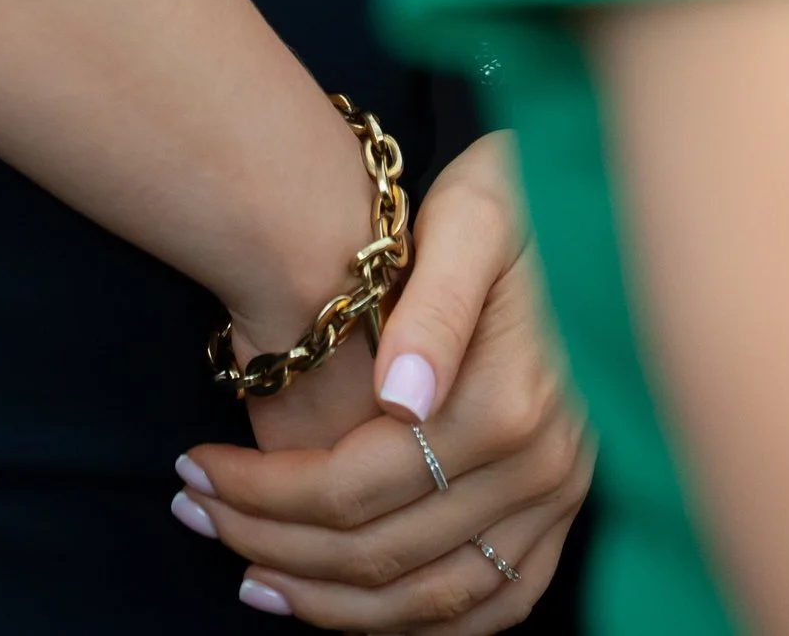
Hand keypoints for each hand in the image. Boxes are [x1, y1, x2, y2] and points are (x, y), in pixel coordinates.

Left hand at [173, 135, 591, 623]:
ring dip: (331, 604)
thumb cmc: (517, 195)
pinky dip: (419, 623)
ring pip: (432, 599)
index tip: (195, 469)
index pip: (354, 488)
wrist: (593, 198)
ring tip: (251, 577)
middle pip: (380, 553)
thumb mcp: (473, 214)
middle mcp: (542, 469)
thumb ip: (437, 304)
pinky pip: (497, 604)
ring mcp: (561, 498)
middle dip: (272, 543)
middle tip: (195, 514)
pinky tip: (355, 607)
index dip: (264, 492)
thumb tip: (401, 396)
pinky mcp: (567, 510)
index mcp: (508, 405)